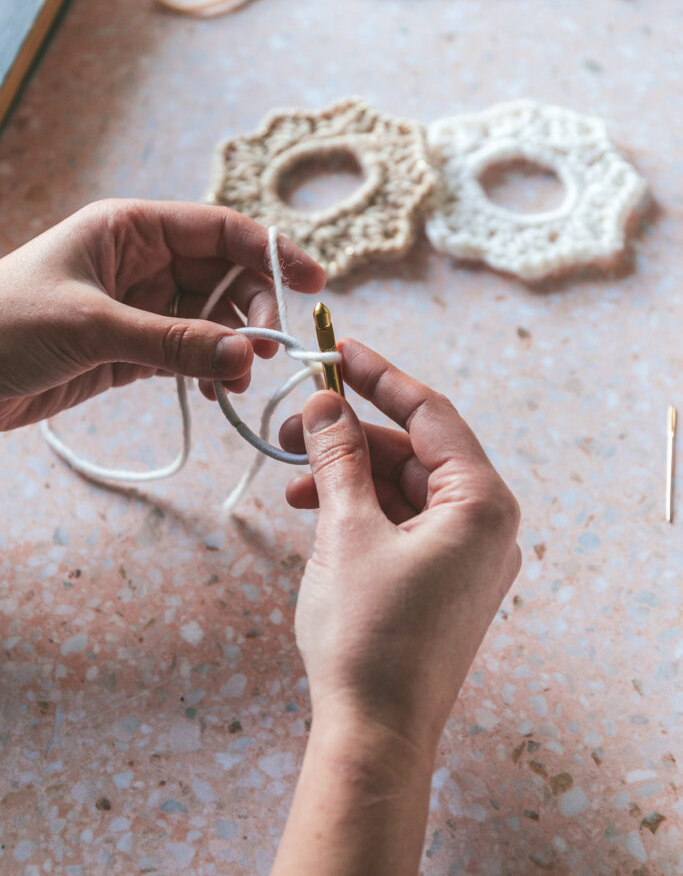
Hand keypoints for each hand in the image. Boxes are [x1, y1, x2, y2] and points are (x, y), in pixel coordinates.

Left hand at [0, 199, 323, 429]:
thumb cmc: (6, 325)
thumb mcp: (93, 326)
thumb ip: (174, 341)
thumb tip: (249, 356)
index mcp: (132, 229)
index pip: (219, 229)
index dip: (271, 252)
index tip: (313, 283)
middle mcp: (143, 263)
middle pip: (225, 276)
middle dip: (252, 311)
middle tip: (264, 352)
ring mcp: (141, 307)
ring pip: (213, 319)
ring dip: (234, 347)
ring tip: (237, 381)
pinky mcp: (133, 350)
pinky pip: (190, 353)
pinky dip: (211, 370)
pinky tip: (217, 390)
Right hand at [279, 338, 520, 753]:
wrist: (376, 733)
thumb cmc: (368, 635)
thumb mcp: (345, 530)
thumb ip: (337, 456)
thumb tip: (323, 401)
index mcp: (482, 503)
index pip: (430, 413)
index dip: (379, 376)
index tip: (336, 350)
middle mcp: (486, 523)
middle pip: (413, 450)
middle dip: (350, 435)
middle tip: (293, 425)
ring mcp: (467, 554)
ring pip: (402, 486)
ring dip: (347, 474)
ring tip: (291, 477)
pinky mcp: (444, 578)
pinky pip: (402, 521)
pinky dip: (359, 509)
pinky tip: (313, 509)